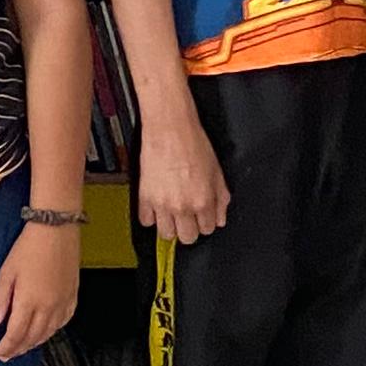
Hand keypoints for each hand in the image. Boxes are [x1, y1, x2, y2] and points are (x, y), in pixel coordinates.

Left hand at [0, 219, 81, 360]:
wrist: (56, 229)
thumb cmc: (28, 247)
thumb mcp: (6, 272)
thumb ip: (0, 300)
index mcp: (29, 302)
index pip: (16, 335)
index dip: (6, 348)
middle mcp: (48, 307)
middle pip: (32, 338)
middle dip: (18, 349)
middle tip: (7, 355)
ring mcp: (63, 302)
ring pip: (49, 332)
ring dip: (35, 342)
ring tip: (23, 346)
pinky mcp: (73, 295)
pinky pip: (64, 321)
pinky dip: (53, 331)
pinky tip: (46, 331)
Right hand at [138, 110, 228, 242]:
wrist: (169, 128)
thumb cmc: (193, 144)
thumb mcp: (217, 172)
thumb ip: (221, 199)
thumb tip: (220, 218)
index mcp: (203, 201)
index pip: (207, 230)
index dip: (205, 222)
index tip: (201, 216)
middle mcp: (183, 206)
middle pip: (187, 238)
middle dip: (189, 228)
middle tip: (187, 216)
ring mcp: (162, 204)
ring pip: (166, 234)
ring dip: (170, 226)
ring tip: (171, 213)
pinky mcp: (145, 197)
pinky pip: (145, 220)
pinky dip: (151, 216)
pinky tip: (157, 206)